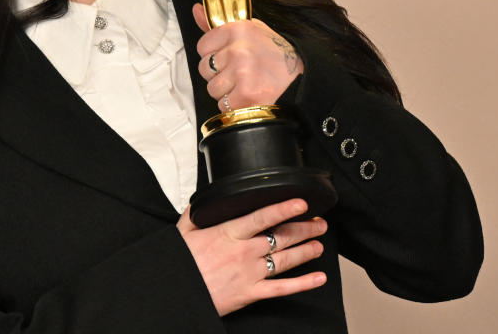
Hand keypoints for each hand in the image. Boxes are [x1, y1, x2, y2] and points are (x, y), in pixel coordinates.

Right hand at [177, 199, 326, 315]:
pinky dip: (303, 284)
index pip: (261, 218)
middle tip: (318, 223)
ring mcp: (250, 273)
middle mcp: (244, 252)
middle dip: (303, 229)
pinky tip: (317, 278)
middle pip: (281, 237)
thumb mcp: (183, 232)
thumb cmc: (181, 264)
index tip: (300, 203)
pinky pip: (282, 288)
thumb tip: (201, 203)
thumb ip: (194, 214)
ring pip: (286, 260)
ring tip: (318, 244)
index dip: (283, 209)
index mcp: (228, 234)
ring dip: (306, 251)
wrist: (178, 293)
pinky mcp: (252, 293)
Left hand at [192, 4, 302, 111]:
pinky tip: (249, 96)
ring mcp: (241, 73)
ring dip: (226, 91)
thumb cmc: (275, 56)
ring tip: (246, 84)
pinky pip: (223, 105)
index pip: (202, 46)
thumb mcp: (251, 31)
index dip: (214, 54)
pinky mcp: (245, 95)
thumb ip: (217, 24)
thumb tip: (195, 9)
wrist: (302, 80)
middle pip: (205, 69)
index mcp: (238, 30)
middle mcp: (238, 50)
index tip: (228, 57)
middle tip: (240, 72)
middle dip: (219, 74)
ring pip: (212, 89)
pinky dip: (234, 105)